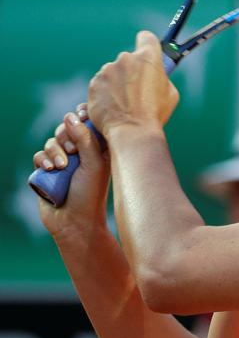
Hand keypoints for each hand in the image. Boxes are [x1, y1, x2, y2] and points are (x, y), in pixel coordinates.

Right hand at [33, 104, 109, 239]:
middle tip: (72, 151)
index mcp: (99, 148)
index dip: (83, 115)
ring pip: (52, 141)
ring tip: (62, 166)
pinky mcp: (47, 170)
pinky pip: (40, 155)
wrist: (75, 222)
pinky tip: (50, 169)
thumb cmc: (91, 194)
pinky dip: (43, 159)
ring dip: (55, 150)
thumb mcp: (94, 163)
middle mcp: (81, 152)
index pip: (90, 122)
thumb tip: (70, 116)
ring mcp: (64, 160)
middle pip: (68, 128)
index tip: (81, 115)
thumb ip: (85, 138)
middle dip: (66, 135)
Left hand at [87, 31, 178, 137]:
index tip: (148, 53)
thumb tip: (155, 77)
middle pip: (129, 59)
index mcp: (148, 57)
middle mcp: (126, 59)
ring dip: (118, 84)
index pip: (147, 38)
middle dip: (132, 72)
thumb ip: (161, 78)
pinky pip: (101, 85)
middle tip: (138, 91)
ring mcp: (107, 70)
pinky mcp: (94, 84)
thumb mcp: (170, 94)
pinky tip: (114, 108)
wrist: (131, 131)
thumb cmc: (154, 114)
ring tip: (125, 104)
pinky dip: (106, 94)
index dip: (147, 45)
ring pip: (113, 73)